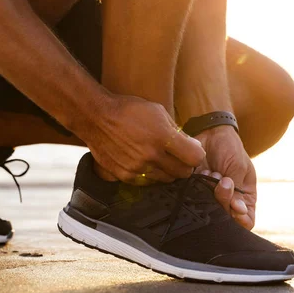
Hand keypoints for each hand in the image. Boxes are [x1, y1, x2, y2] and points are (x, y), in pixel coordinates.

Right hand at [78, 94, 205, 183]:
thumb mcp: (158, 111)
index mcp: (162, 137)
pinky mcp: (126, 176)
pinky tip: (146, 163)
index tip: (193, 150)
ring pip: (167, 179)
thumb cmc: (129, 110)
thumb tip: (192, 145)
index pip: (195, 158)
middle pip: (183, 172)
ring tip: (161, 158)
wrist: (96, 118)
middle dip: (185, 165)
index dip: (197, 154)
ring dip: (168, 171)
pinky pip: (148, 182)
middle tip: (179, 156)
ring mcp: (138, 168)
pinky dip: (151, 175)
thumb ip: (177, 131)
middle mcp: (151, 155)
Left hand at [195, 126, 256, 229]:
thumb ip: (237, 189)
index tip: (235, 207)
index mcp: (245, 196)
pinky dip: (197, 189)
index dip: (241, 220)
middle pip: (226, 217)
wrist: (210, 132)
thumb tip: (240, 211)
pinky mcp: (195, 191)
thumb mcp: (238, 166)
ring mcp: (211, 197)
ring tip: (212, 173)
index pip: (246, 220)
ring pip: (209, 210)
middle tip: (222, 181)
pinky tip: (202, 173)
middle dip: (224, 200)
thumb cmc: (230, 148)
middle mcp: (228, 200)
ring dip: (211, 193)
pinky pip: (193, 200)